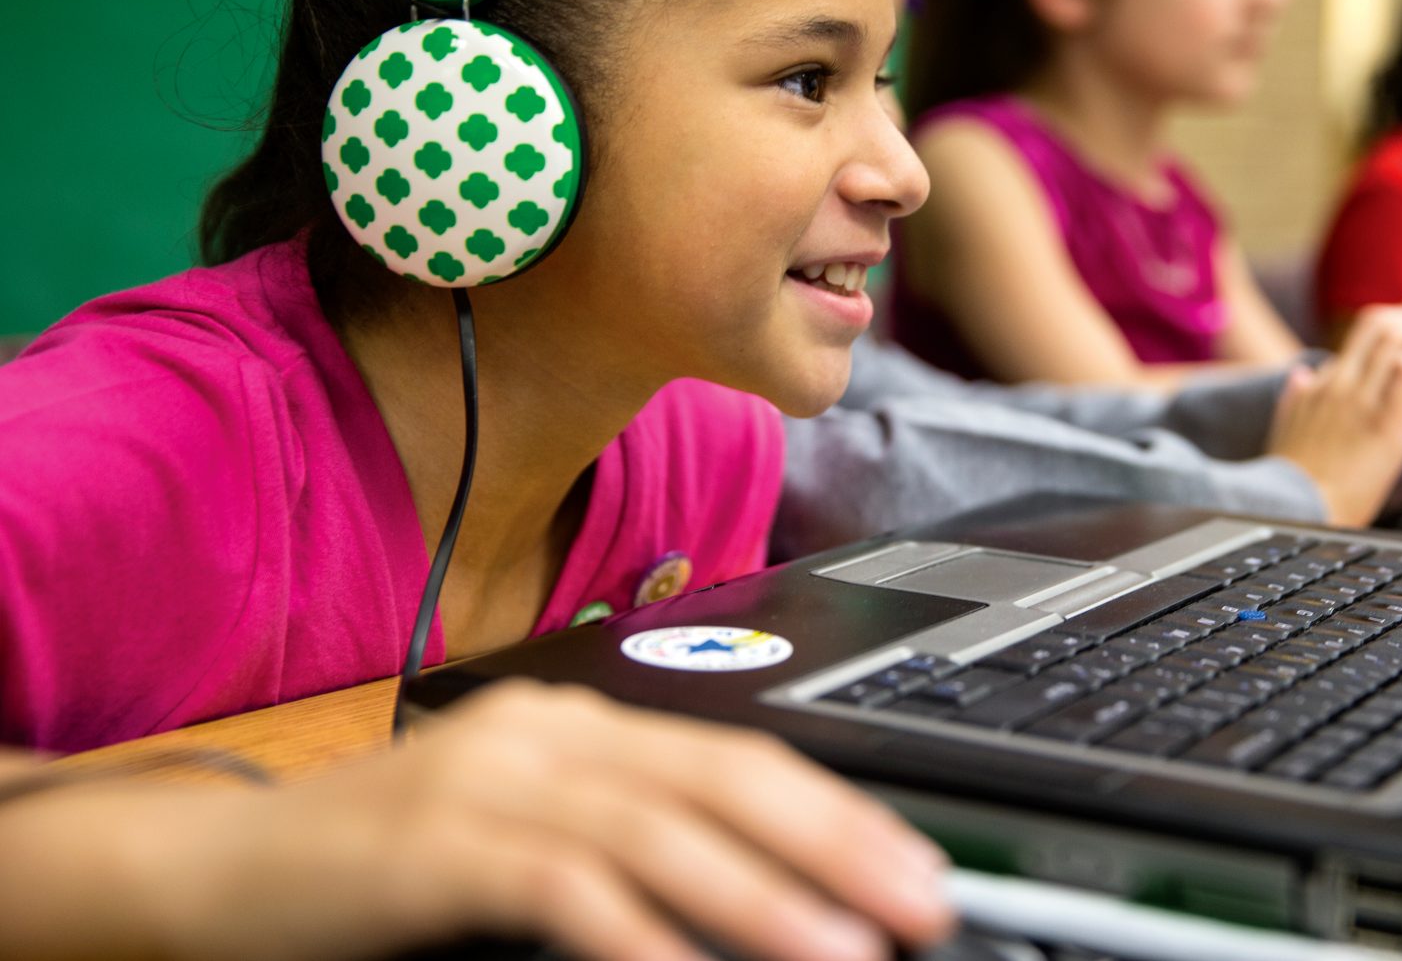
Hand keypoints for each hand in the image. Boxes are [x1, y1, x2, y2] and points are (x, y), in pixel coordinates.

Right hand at [0, 682, 953, 960]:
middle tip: (922, 900)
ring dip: (763, 897)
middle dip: (835, 843)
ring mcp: (491, 781)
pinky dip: (637, 935)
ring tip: (845, 950)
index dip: (834, 809)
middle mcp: (547, 731)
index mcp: (576, 722)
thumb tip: (754, 893)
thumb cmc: (379, 866)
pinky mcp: (437, 845)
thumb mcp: (519, 835)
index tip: (909, 862)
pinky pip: (562, 887)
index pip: (736, 753)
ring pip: (660, 832)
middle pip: (722, 778)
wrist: (219, 871)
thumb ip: (624, 846)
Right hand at [1266, 303, 1401, 525]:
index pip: (1362, 336)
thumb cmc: (1296, 481)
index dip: (1398, 315)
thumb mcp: (1287, 430)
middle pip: (1377, 323)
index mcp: (1321, 385)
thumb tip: (1300, 375)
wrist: (1298, 510)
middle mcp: (1339, 382)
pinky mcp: (1382, 420)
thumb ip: (1296, 398)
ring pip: (1393, 338)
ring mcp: (1359, 399)